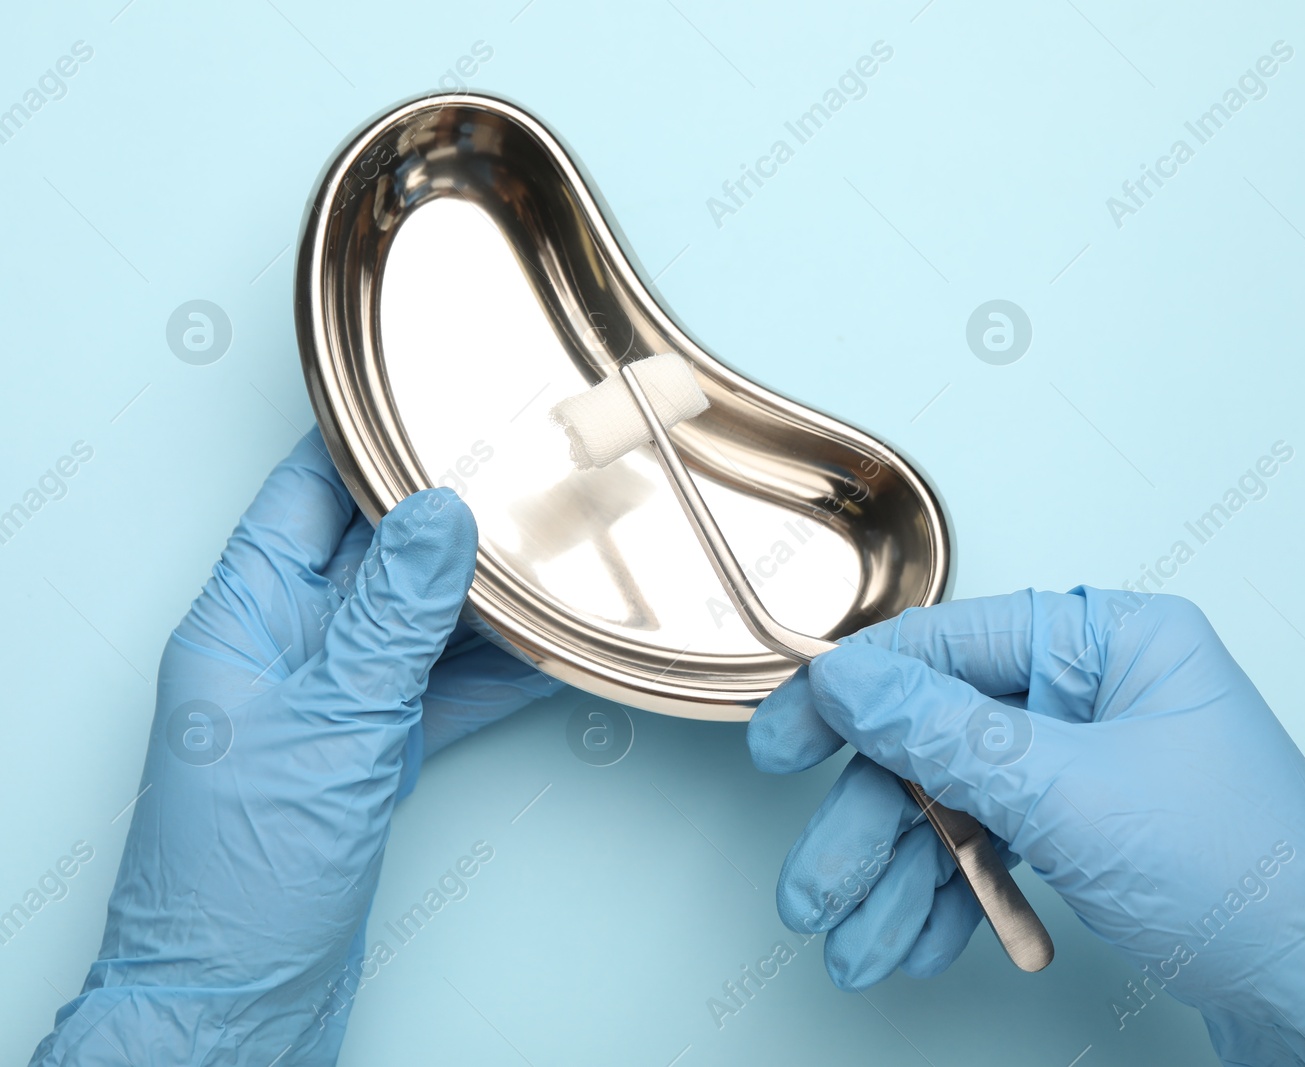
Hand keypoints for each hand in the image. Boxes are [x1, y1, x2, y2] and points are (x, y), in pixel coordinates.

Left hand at [30, 433, 561, 1066]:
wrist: (239, 1002)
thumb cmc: (239, 878)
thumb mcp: (332, 722)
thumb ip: (393, 616)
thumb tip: (440, 516)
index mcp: (242, 617)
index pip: (306, 493)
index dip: (371, 445)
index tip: (440, 403)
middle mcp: (284, 649)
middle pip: (375, 554)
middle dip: (451, 522)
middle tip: (529, 482)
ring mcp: (329, 703)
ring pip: (418, 623)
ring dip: (484, 602)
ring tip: (555, 565)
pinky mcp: (366, 755)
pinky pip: (439, 690)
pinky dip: (491, 674)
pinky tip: (543, 656)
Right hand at [748, 587, 1304, 1065]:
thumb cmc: (1241, 879)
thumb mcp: (1069, 795)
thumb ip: (946, 732)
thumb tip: (852, 680)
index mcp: (1112, 640)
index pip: (948, 644)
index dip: (853, 697)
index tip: (783, 742)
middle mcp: (1098, 688)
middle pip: (941, 737)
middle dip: (873, 826)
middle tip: (814, 887)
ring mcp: (1092, 760)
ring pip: (958, 803)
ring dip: (900, 878)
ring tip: (854, 942)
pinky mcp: (1090, 824)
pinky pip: (996, 844)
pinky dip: (953, 897)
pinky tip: (914, 943)